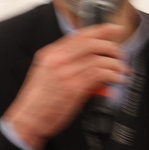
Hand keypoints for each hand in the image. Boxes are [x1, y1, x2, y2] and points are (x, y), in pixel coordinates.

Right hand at [2, 24, 125, 149]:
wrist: (27, 119)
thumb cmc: (37, 101)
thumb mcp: (46, 75)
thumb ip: (67, 65)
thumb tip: (90, 61)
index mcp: (49, 55)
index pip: (78, 36)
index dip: (100, 30)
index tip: (113, 29)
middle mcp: (57, 61)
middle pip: (91, 43)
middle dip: (111, 47)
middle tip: (119, 54)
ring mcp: (65, 73)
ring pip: (98, 59)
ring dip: (115, 64)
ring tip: (121, 70)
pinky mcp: (74, 88)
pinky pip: (99, 74)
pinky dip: (112, 75)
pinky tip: (116, 79)